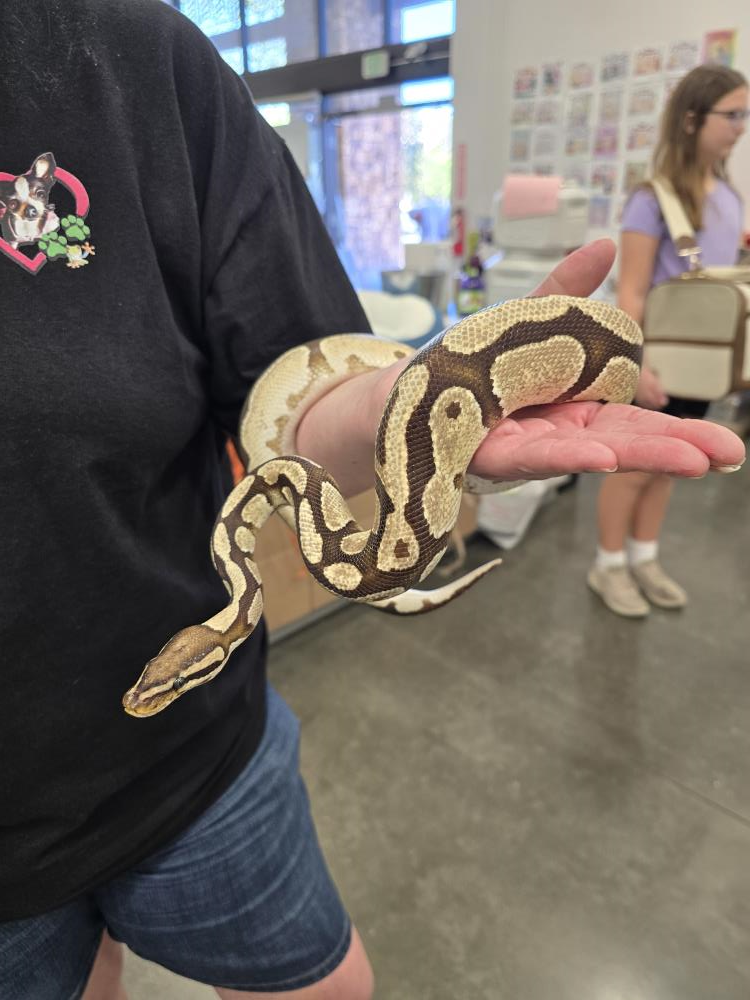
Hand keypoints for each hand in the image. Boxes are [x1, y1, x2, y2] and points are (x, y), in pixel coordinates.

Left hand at [468, 239, 744, 480]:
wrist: (416, 393)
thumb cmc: (476, 366)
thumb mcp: (529, 322)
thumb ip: (567, 291)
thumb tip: (605, 245)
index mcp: (578, 408)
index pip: (637, 421)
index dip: (677, 430)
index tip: (724, 445)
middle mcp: (563, 434)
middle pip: (628, 443)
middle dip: (678, 450)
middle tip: (729, 457)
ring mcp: (533, 449)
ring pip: (593, 454)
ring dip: (642, 457)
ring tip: (692, 462)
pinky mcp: (497, 457)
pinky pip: (537, 456)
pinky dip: (570, 455)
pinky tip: (603, 458)